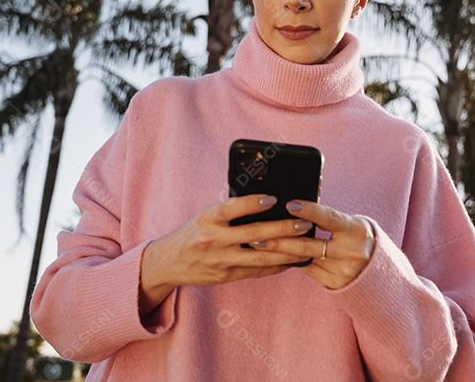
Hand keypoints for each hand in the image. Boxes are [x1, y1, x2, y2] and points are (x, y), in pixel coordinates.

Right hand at [139, 194, 314, 311]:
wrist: (169, 261)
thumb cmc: (194, 232)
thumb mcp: (206, 215)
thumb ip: (230, 211)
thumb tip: (266, 202)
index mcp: (208, 218)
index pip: (232, 208)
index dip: (252, 203)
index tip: (273, 198)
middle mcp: (213, 238)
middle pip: (253, 233)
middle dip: (282, 229)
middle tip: (304, 224)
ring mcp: (220, 260)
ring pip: (259, 257)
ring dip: (286, 252)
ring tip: (306, 246)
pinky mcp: (226, 276)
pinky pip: (256, 271)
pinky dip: (276, 266)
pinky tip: (292, 261)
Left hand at [251, 199, 375, 289]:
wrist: (375, 267)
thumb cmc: (354, 235)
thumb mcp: (348, 224)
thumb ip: (326, 218)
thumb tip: (293, 208)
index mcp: (356, 230)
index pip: (329, 219)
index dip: (309, 211)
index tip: (289, 205)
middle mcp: (351, 252)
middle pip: (310, 245)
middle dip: (281, 240)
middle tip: (258, 234)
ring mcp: (342, 270)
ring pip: (304, 259)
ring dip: (280, 252)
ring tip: (258, 244)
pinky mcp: (333, 282)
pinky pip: (307, 269)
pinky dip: (290, 261)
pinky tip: (273, 256)